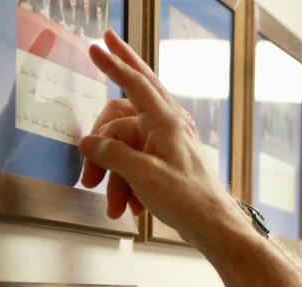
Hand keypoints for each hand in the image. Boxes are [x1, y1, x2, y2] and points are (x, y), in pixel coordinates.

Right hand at [77, 30, 239, 247]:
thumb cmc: (188, 200)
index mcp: (165, 121)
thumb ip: (112, 154)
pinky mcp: (167, 163)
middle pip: (122, 118)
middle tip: (87, 172)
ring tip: (113, 205)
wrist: (215, 227)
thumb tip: (89, 144)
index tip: (97, 44)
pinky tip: (130, 207)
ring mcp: (168, 145)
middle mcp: (168, 127)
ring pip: (125, 148)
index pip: (134, 83)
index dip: (113, 63)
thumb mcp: (143, 175)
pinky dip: (128, 185)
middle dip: (100, 144)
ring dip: (114, 178)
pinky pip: (136, 164)